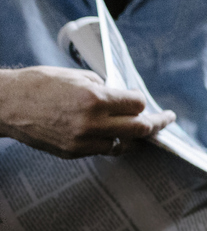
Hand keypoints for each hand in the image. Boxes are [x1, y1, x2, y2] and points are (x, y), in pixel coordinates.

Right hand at [0, 66, 176, 158]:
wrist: (7, 104)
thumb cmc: (41, 84)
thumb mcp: (78, 77)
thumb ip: (104, 88)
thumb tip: (123, 96)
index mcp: (95, 98)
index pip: (138, 104)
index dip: (142, 102)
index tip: (146, 102)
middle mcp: (91, 122)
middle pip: (140, 128)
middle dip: (156, 124)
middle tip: (166, 120)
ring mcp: (81, 141)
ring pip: (123, 143)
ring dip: (133, 136)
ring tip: (141, 129)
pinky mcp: (71, 153)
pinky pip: (102, 150)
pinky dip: (111, 143)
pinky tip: (113, 135)